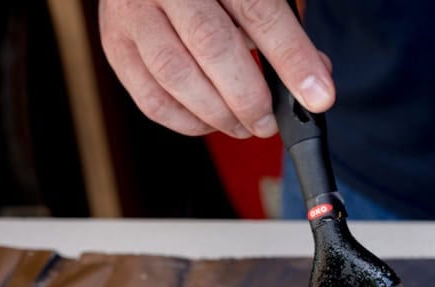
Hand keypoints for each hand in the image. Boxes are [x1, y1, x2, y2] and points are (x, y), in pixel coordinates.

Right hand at [99, 0, 334, 138]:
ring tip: (245, 126)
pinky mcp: (115, 44)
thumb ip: (284, 32)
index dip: (292, 59)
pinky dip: (186, 121)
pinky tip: (211, 122)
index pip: (259, 13)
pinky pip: (150, 96)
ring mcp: (133, 13)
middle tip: (269, 123)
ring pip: (175, 74)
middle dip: (250, 97)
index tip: (319, 97)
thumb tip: (314, 83)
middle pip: (212, 45)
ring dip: (218, 114)